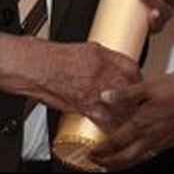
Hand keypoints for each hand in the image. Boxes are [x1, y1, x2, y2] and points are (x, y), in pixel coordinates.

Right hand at [0, 35, 140, 130]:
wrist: (36, 68)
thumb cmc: (53, 58)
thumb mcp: (85, 49)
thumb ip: (103, 57)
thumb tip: (115, 63)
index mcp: (103, 57)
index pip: (131, 67)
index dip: (137, 76)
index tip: (136, 81)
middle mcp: (102, 73)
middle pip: (130, 87)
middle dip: (135, 94)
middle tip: (136, 99)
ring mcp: (94, 91)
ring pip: (122, 104)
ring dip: (126, 110)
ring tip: (127, 112)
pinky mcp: (84, 107)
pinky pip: (106, 120)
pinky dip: (111, 124)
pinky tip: (113, 124)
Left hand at [88, 67, 173, 169]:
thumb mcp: (149, 86)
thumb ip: (126, 94)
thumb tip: (105, 97)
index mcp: (143, 122)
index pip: (116, 142)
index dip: (102, 150)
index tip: (92, 152)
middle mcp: (153, 136)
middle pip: (126, 158)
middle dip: (110, 163)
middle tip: (98, 163)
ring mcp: (164, 141)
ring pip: (140, 159)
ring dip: (125, 163)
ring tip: (115, 164)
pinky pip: (153, 154)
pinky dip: (142, 157)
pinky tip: (141, 152)